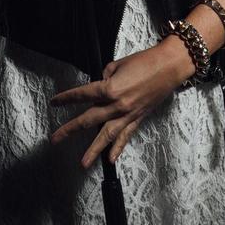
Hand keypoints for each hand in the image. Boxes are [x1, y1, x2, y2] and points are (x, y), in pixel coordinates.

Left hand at [48, 40, 193, 168]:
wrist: (169, 67)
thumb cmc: (145, 60)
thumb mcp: (119, 63)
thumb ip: (106, 75)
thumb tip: (101, 83)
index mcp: (110, 88)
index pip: (83, 95)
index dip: (67, 98)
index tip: (55, 103)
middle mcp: (117, 105)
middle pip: (89, 119)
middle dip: (70, 129)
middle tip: (55, 138)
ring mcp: (128, 115)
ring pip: (107, 135)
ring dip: (93, 150)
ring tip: (82, 163)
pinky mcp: (139, 118)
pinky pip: (126, 136)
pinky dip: (118, 148)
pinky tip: (110, 159)